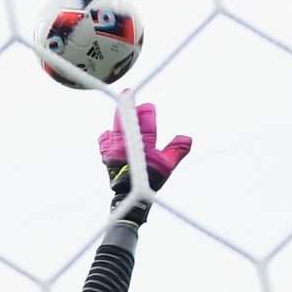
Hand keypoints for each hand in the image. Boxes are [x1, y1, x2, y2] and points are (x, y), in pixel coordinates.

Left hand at [99, 96, 192, 223]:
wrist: (129, 197)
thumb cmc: (150, 180)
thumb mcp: (167, 167)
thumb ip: (177, 150)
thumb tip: (187, 138)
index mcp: (143, 149)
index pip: (145, 127)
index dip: (147, 114)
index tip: (148, 105)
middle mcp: (126, 148)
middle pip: (126, 123)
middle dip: (128, 107)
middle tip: (127, 94)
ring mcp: (113, 151)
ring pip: (115, 128)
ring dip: (119, 117)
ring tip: (122, 107)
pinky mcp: (106, 155)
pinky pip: (105, 139)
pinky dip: (109, 133)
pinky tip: (112, 131)